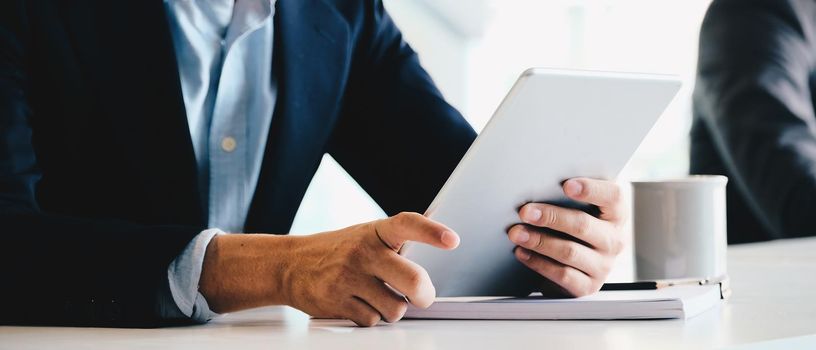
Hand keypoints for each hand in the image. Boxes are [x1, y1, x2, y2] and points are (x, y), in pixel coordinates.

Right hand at [199, 212, 458, 326]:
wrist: (289, 264)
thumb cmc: (338, 250)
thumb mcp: (366, 235)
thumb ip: (397, 240)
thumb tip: (442, 232)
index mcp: (375, 232)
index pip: (407, 224)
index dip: (431, 232)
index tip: (453, 240)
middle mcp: (363, 252)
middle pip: (412, 280)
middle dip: (424, 295)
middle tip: (422, 297)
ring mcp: (348, 277)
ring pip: (394, 309)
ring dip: (391, 309)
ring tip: (376, 296)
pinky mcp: (336, 302)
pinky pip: (371, 321)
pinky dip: (369, 317)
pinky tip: (357, 303)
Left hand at [507, 178, 625, 296]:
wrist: (575, 265)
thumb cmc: (572, 226)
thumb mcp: (578, 208)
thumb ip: (567, 195)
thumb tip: (536, 185)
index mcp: (616, 214)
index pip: (614, 197)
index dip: (592, 189)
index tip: (566, 185)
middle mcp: (614, 240)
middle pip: (583, 225)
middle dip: (551, 217)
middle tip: (525, 211)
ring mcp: (603, 266)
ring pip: (569, 251)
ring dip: (539, 241)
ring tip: (515, 233)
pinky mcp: (587, 286)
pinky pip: (562, 275)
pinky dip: (538, 263)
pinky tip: (521, 252)